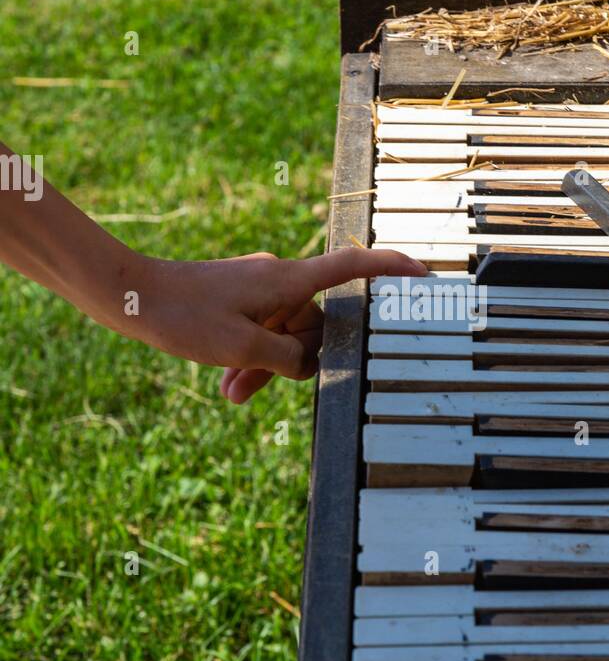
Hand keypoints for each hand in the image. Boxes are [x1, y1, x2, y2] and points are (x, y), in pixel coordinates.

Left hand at [134, 246, 426, 403]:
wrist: (130, 296)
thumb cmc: (183, 314)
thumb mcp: (243, 348)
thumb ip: (287, 360)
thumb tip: (309, 366)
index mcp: (291, 281)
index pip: (354, 267)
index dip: (393, 269)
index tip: (426, 275)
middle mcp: (281, 281)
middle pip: (314, 325)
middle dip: (294, 362)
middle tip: (250, 389)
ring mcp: (260, 291)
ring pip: (285, 336)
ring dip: (266, 367)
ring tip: (232, 393)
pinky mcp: (240, 301)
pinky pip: (262, 333)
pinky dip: (251, 358)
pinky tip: (228, 385)